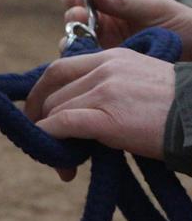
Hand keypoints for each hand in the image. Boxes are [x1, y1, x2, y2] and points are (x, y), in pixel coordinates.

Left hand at [25, 48, 174, 178]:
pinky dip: (51, 139)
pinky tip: (59, 159)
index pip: (59, 69)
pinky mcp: (107, 117)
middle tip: (51, 147)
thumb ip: (111, 87)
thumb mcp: (143, 83)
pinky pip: (63, 124)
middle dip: (44, 120)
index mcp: (113, 57)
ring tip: (64, 163)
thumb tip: (84, 112)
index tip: (42, 115)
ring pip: (56, 110)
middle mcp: (105, 68)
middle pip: (53, 91)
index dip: (43, 94)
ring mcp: (105, 90)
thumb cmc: (180, 109)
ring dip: (50, 138)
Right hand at [58, 0, 191, 56]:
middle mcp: (103, 19)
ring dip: (72, 36)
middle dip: (73, 15)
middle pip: (72, 14)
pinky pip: (83, 61)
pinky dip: (78, 58)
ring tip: (82, 37)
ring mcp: (103, 42)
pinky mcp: (105, 64)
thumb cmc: (182, 25)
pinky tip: (85, 56)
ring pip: (73, 38)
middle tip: (80, 18)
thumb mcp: (154, 7)